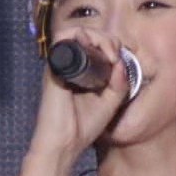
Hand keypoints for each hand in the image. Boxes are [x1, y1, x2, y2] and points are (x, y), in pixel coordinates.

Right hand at [29, 27, 130, 157]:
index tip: (121, 61)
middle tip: (116, 55)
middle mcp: (70, 65)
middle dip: (108, 39)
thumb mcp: (109, 104)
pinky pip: (63, 37)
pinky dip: (81, 35)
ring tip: (109, 52)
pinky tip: (98, 51)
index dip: (112, 46)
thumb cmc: (83, 127)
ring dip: (97, 35)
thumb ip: (118, 84)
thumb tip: (121, 62)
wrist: (64, 143)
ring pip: (77, 32)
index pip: (97, 47)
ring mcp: (61, 63)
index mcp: (83, 73)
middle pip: (89, 35)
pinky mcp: (54, 65)